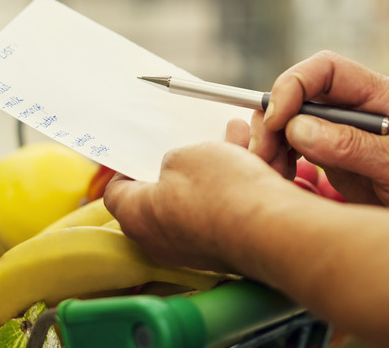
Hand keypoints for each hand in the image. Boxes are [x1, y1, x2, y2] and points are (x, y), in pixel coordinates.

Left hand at [103, 124, 308, 272]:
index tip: (142, 152)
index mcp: (137, 218)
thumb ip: (172, 159)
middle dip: (184, 162)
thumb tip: (177, 169)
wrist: (272, 230)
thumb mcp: (185, 155)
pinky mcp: (225, 250)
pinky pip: (224, 211)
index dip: (127, 167)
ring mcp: (193, 249)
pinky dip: (235, 186)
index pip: (116, 192)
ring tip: (235, 138)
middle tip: (195, 142)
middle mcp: (160, 241)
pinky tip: (253, 159)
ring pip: (199, 200)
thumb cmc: (220, 193)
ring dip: (216, 168)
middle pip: (162, 195)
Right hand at [254, 51, 388, 207]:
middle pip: (302, 95)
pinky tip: (279, 175)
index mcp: (385, 96)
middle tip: (263, 152)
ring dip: (272, 142)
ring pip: (292, 121)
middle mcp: (360, 107)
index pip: (327, 70)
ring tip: (269, 170)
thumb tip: (298, 128)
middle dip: (274, 119)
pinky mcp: (335, 153)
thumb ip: (351, 146)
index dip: (294, 85)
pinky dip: (280, 158)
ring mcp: (345, 130)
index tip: (277, 119)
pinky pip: (296, 147)